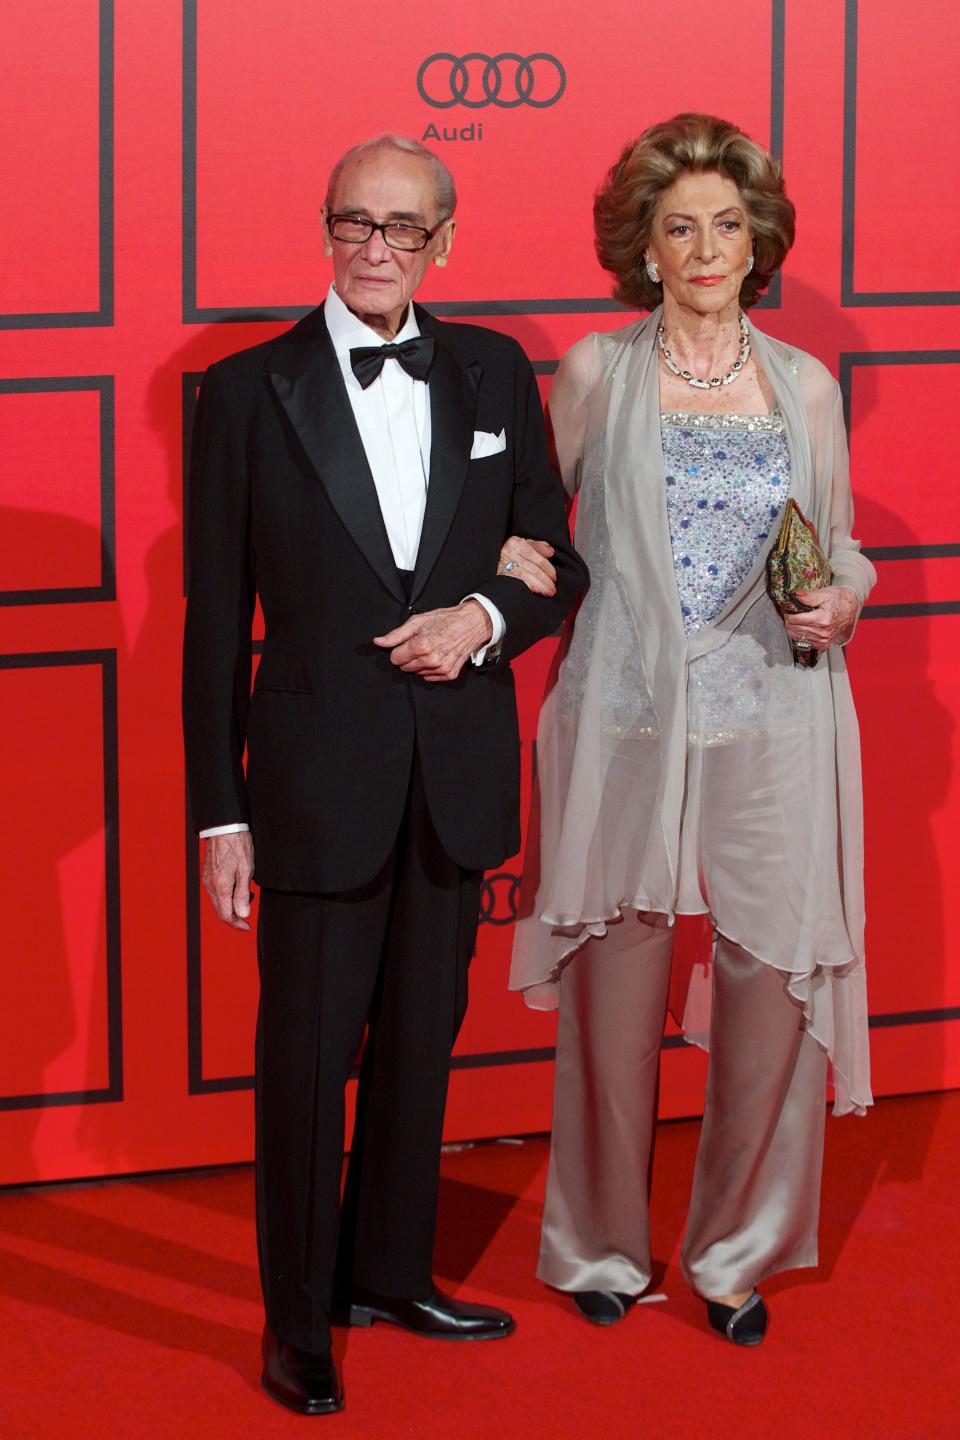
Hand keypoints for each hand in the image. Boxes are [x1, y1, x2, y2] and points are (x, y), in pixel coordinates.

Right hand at [202, 831, 254, 929]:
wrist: (224, 827)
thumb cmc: (237, 845)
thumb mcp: (246, 870)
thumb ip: (243, 894)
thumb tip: (243, 915)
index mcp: (221, 887)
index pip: (226, 915)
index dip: (237, 924)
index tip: (247, 927)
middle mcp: (211, 886)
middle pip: (220, 911)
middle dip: (235, 916)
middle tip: (248, 915)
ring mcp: (207, 880)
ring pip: (218, 902)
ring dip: (232, 905)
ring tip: (248, 895)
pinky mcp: (208, 874)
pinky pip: (216, 892)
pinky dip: (227, 896)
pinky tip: (238, 887)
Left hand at [373, 599, 492, 681]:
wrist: (471, 624)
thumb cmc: (445, 620)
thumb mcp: (418, 621)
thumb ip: (396, 634)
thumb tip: (379, 642)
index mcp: (421, 646)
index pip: (395, 658)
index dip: (399, 650)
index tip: (407, 643)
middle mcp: (431, 660)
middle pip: (405, 667)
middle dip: (409, 656)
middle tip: (421, 644)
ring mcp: (441, 668)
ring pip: (417, 673)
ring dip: (420, 663)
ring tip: (431, 649)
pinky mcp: (449, 674)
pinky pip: (430, 678)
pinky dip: (431, 669)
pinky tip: (438, 657)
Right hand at [498, 536, 556, 595]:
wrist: (492, 559)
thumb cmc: (510, 552)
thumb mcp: (523, 544)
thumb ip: (537, 546)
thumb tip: (551, 552)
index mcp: (516, 543)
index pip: (537, 557)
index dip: (548, 568)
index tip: (554, 576)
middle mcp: (509, 553)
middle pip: (533, 568)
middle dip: (545, 580)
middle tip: (552, 588)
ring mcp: (504, 564)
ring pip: (526, 575)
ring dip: (539, 585)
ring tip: (547, 591)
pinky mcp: (500, 575)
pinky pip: (516, 581)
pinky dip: (527, 585)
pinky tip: (535, 590)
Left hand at [784, 585, 858, 650]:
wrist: (850, 608)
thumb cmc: (838, 599)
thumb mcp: (824, 593)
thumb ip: (809, 596)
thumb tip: (796, 596)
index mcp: (822, 619)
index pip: (794, 620)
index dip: (788, 614)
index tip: (787, 609)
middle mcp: (822, 632)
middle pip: (793, 629)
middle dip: (788, 621)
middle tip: (790, 613)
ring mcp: (823, 640)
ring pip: (796, 637)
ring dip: (793, 628)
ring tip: (796, 619)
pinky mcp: (823, 644)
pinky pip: (804, 642)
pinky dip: (800, 635)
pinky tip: (802, 627)